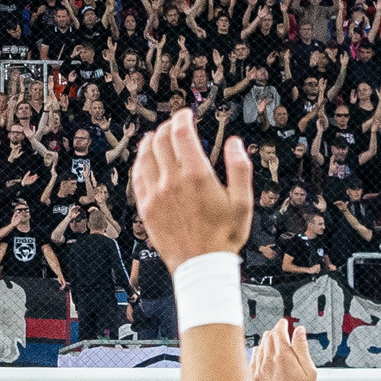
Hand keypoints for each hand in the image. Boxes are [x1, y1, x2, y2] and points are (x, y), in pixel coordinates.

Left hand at [130, 112, 254, 262]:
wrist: (200, 266)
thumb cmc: (224, 236)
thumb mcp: (243, 202)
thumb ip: (240, 168)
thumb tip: (234, 143)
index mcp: (197, 176)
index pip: (181, 134)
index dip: (182, 118)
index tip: (186, 114)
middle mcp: (172, 181)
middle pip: (162, 140)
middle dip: (168, 126)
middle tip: (174, 124)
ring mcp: (155, 194)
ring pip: (145, 156)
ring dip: (151, 141)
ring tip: (156, 136)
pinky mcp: (145, 207)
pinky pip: (136, 177)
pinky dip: (140, 162)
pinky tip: (144, 160)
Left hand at [250, 318, 321, 380]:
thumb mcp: (310, 372)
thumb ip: (302, 349)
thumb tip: (299, 331)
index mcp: (284, 356)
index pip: (279, 331)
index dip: (282, 325)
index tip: (285, 323)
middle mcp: (268, 361)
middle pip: (268, 337)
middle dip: (275, 333)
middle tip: (280, 333)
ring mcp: (257, 370)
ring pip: (259, 347)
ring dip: (266, 342)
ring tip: (272, 343)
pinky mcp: (252, 380)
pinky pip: (252, 359)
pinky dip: (257, 354)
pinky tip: (261, 355)